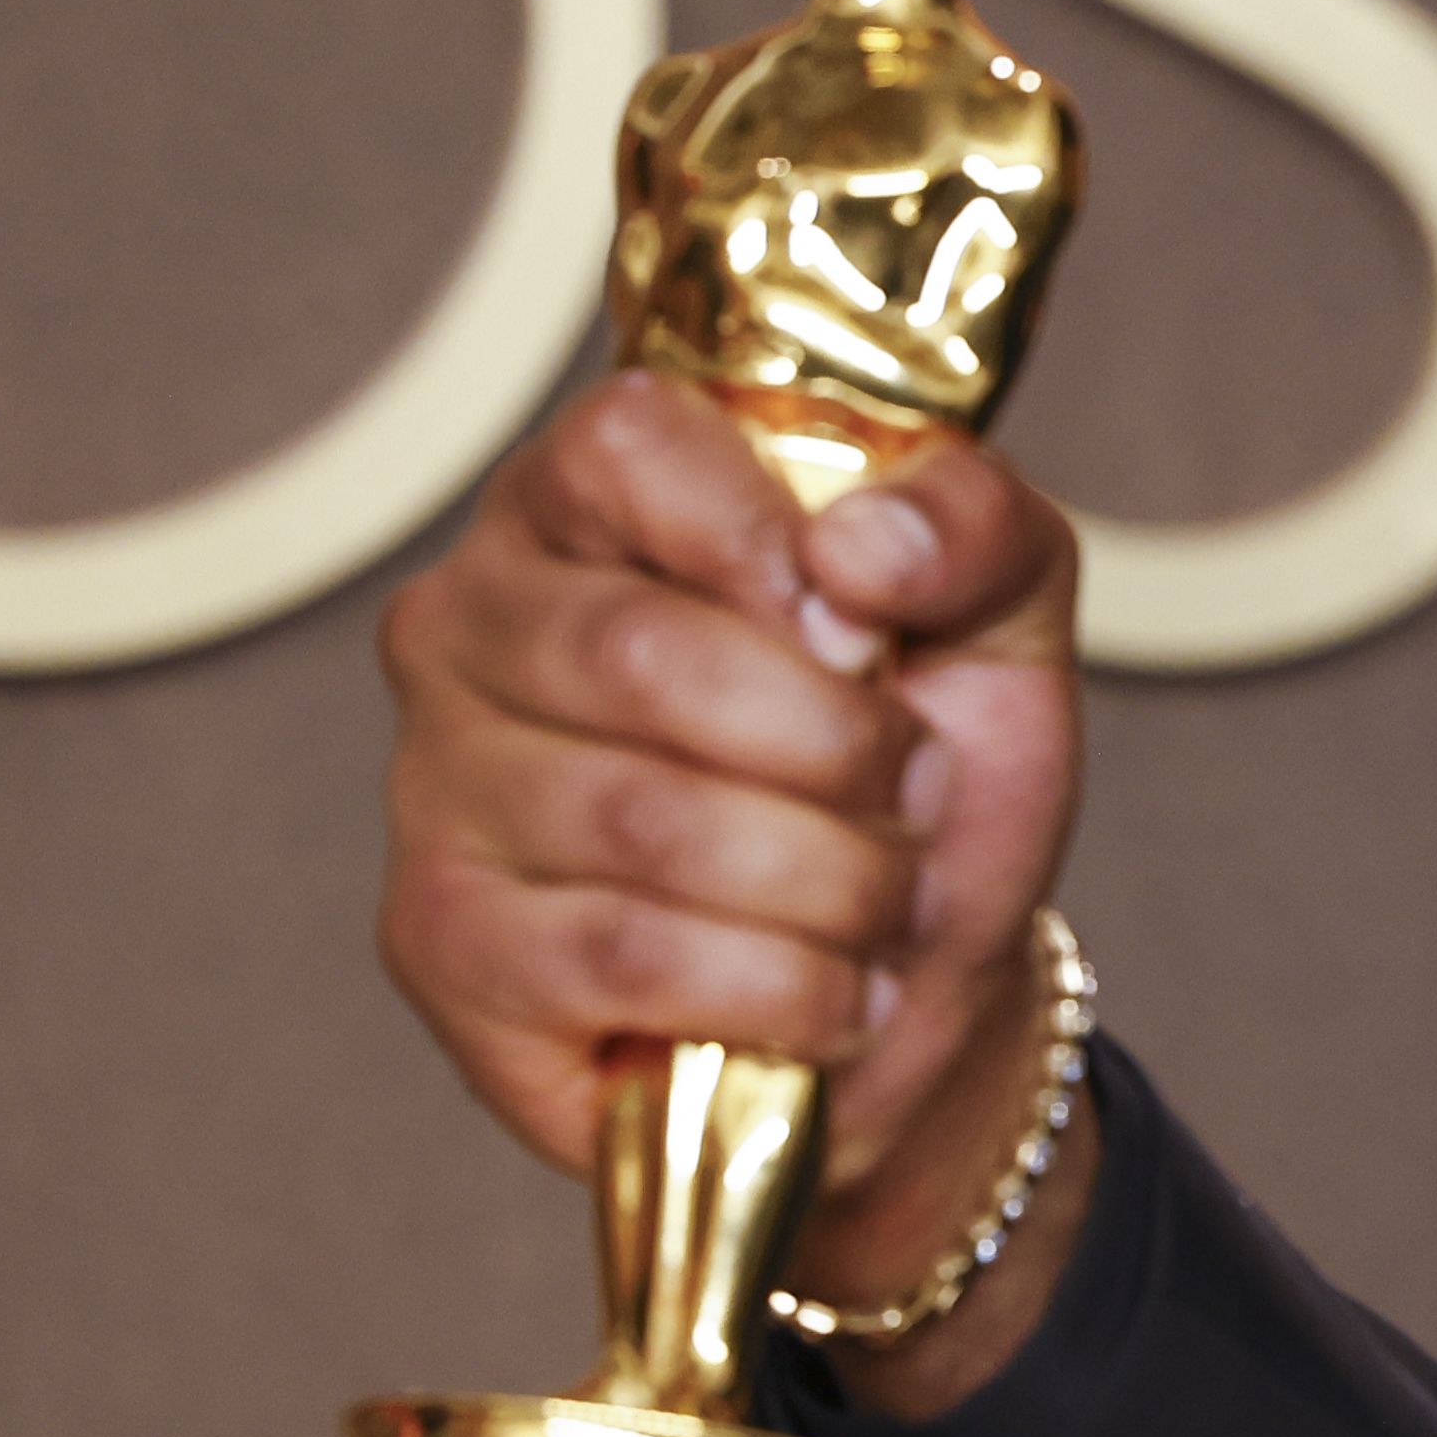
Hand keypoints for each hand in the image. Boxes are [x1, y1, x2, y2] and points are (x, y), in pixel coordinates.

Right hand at [378, 377, 1089, 1342]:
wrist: (914, 990)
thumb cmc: (923, 774)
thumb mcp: (999, 618)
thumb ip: (970, 525)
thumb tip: (862, 544)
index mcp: (587, 499)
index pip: (627, 446)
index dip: (768, 545)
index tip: (869, 637)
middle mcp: (471, 621)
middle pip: (640, 653)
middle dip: (835, 747)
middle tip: (918, 791)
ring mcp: (436, 783)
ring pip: (645, 821)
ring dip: (831, 881)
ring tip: (888, 900)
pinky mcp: (444, 944)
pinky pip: (625, 957)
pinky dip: (781, 985)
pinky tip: (830, 989)